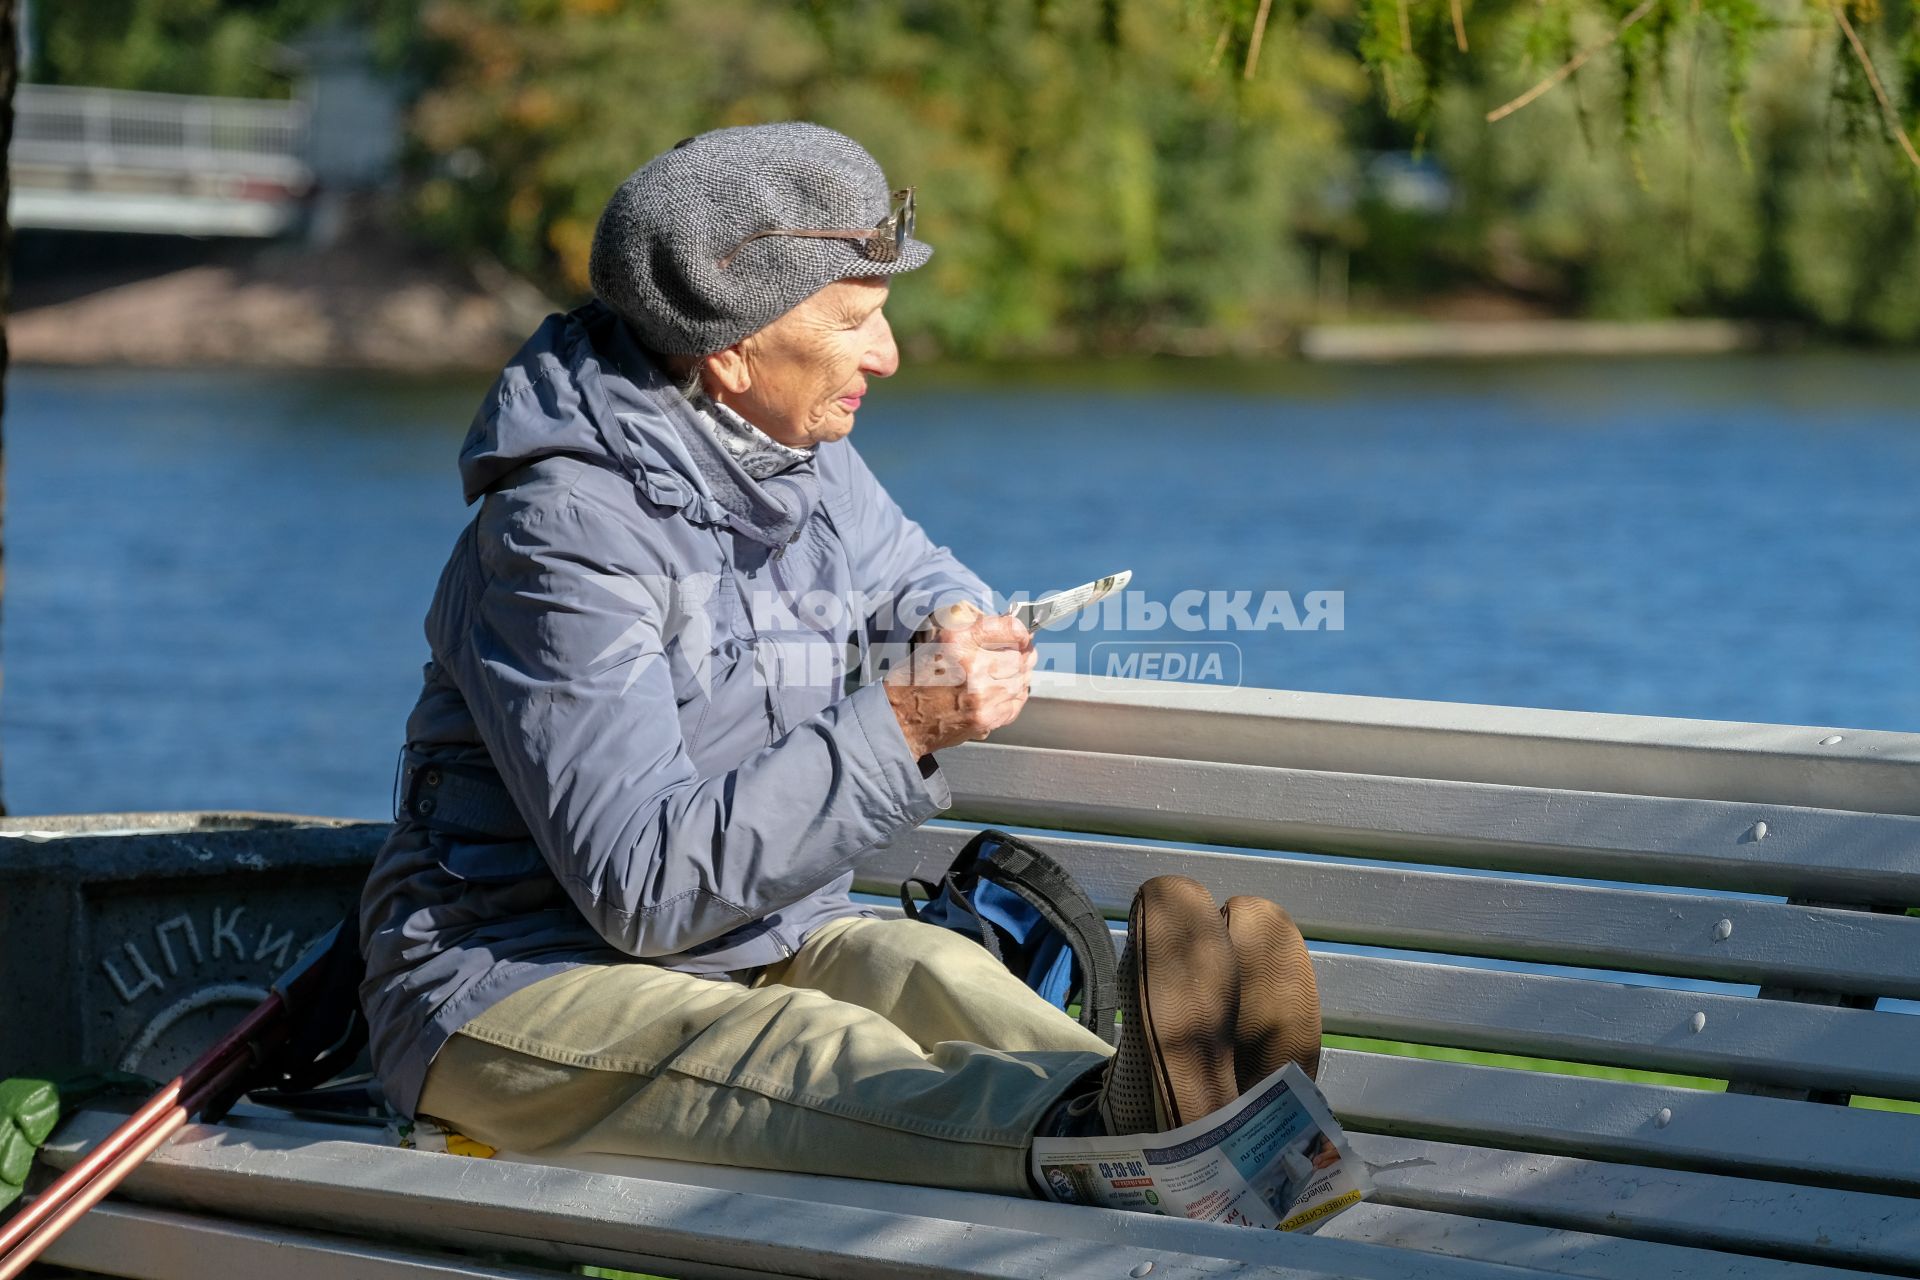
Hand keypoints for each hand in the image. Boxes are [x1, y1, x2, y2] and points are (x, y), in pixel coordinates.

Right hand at [885, 607, 1036, 757]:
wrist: (902, 720)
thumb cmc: (916, 680)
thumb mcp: (939, 641)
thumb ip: (975, 633)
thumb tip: (1011, 631)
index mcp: (958, 641)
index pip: (1009, 628)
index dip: (1021, 631)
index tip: (1022, 635)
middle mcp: (971, 666)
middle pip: (1019, 656)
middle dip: (1024, 654)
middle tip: (1023, 653)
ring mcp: (981, 696)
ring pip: (1021, 681)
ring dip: (1020, 676)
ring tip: (1011, 674)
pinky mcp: (985, 718)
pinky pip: (1015, 703)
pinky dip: (1015, 696)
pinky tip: (1005, 692)